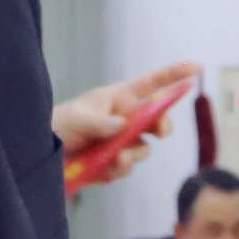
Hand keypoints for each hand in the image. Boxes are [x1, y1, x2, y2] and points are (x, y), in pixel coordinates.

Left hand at [51, 62, 197, 187]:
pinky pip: (127, 168)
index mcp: (118, 98)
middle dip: (163, 126)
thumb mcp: (76, 119)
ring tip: (115, 159)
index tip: (196, 69)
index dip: (174, 75)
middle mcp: (125, 119)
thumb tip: (123, 126)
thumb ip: (100, 122)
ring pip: (143, 149)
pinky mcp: (115, 163)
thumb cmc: (58, 125)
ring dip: (133, 154)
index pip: (151, 84)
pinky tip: (102, 169)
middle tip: (160, 132)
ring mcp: (121, 142)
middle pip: (157, 120)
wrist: (42, 155)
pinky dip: (118, 169)